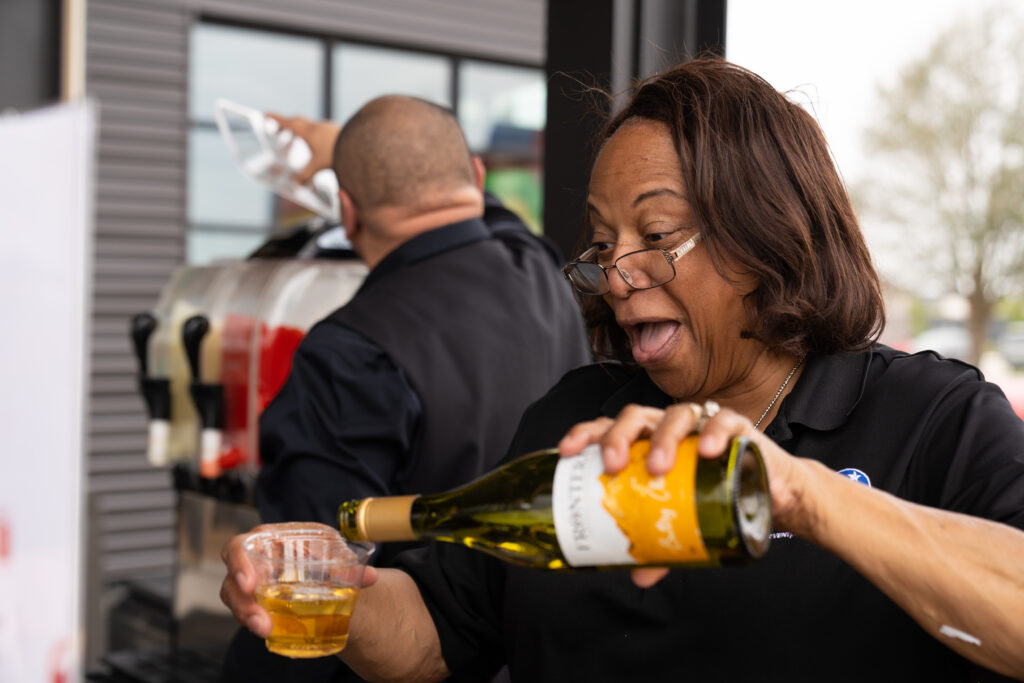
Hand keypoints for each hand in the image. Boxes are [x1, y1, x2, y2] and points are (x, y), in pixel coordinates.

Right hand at [219, 521, 378, 635]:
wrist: (329, 572)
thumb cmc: (326, 554)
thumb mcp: (337, 555)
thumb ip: (351, 565)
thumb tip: (370, 577)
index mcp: (271, 539)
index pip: (241, 545)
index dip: (239, 562)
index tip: (250, 583)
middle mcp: (256, 560)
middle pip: (233, 578)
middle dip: (242, 601)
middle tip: (260, 621)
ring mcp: (254, 584)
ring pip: (236, 600)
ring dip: (248, 616)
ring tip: (266, 630)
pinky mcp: (257, 603)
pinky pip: (248, 613)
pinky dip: (256, 623)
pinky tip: (271, 633)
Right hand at [265, 113, 341, 184]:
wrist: (359, 144)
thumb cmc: (338, 152)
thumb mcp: (319, 165)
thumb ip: (306, 174)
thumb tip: (295, 184)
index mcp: (308, 132)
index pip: (288, 123)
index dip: (276, 119)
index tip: (266, 113)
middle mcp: (317, 126)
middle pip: (297, 121)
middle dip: (287, 124)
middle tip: (279, 128)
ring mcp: (327, 127)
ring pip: (310, 125)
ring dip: (301, 128)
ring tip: (298, 137)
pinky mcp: (336, 130)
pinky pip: (321, 129)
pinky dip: (314, 133)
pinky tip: (318, 141)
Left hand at [557, 402, 811, 586]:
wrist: (770, 493)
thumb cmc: (716, 496)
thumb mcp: (684, 522)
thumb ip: (662, 545)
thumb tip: (639, 576)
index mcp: (647, 442)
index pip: (609, 428)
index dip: (586, 434)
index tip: (567, 453)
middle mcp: (670, 427)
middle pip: (636, 416)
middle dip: (619, 436)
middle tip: (612, 465)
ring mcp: (703, 424)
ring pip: (676, 414)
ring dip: (663, 438)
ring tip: (658, 466)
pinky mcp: (740, 428)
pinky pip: (725, 420)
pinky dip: (715, 432)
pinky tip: (709, 450)